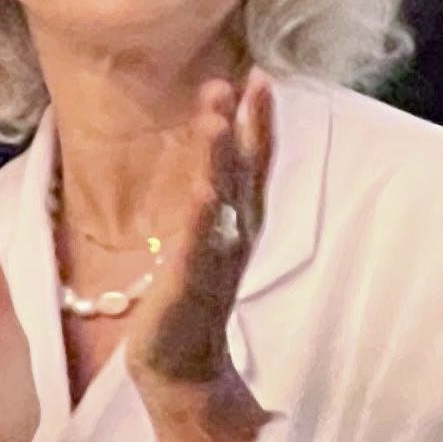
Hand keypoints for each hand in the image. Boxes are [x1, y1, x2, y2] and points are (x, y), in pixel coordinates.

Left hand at [124, 73, 270, 399]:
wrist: (182, 366)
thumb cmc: (191, 298)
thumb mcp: (208, 239)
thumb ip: (217, 197)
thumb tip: (216, 150)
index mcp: (241, 221)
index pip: (254, 162)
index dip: (259, 120)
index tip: (260, 76)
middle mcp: (236, 235)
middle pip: (245, 172)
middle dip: (245, 126)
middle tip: (245, 80)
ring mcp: (215, 259)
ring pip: (222, 201)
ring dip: (221, 160)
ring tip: (218, 119)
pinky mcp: (188, 286)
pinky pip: (197, 247)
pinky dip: (203, 219)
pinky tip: (203, 191)